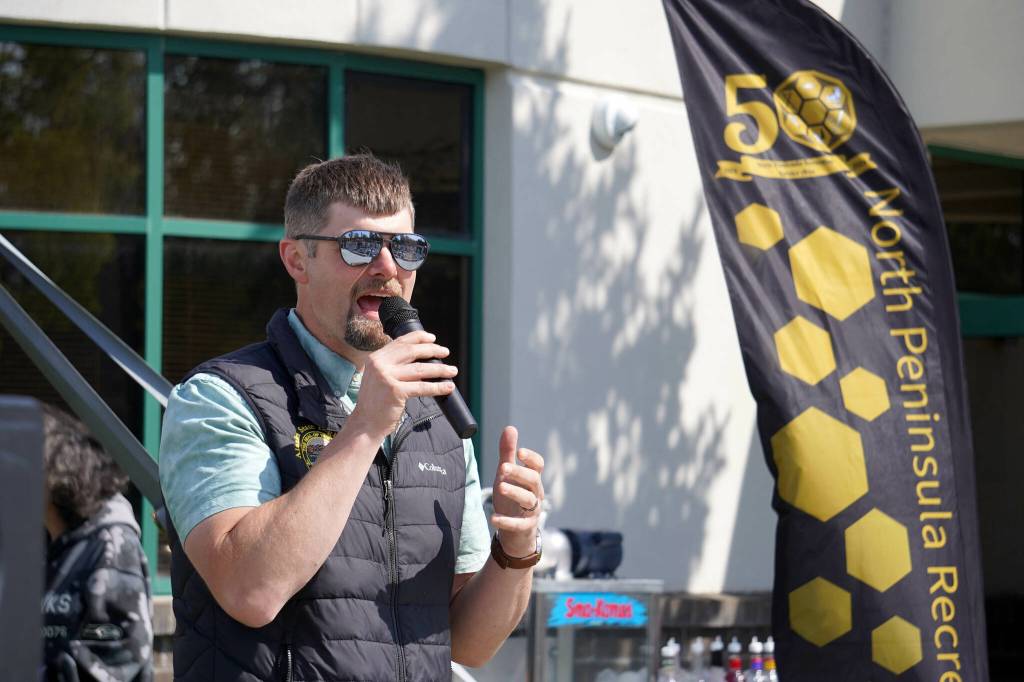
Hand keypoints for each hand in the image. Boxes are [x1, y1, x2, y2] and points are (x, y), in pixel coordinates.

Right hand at [350, 331, 456, 436]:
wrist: (366, 423)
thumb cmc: (376, 402)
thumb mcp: (378, 377)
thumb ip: (392, 365)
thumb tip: (419, 358)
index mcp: (376, 358)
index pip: (400, 342)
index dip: (419, 338)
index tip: (433, 338)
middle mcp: (380, 364)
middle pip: (412, 352)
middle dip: (432, 350)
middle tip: (445, 352)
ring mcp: (386, 377)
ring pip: (420, 369)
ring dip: (440, 369)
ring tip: (452, 370)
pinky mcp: (395, 391)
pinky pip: (422, 387)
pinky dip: (437, 387)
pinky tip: (447, 387)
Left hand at [490, 426, 544, 557]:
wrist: (514, 532)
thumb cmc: (511, 499)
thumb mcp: (506, 475)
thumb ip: (507, 453)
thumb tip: (510, 428)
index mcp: (532, 479)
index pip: (538, 465)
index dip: (530, 458)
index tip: (519, 452)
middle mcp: (535, 494)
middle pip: (533, 480)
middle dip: (519, 473)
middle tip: (502, 468)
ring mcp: (532, 511)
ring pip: (528, 500)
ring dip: (514, 492)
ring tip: (500, 487)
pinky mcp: (525, 527)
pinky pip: (519, 524)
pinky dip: (507, 521)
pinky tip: (493, 518)